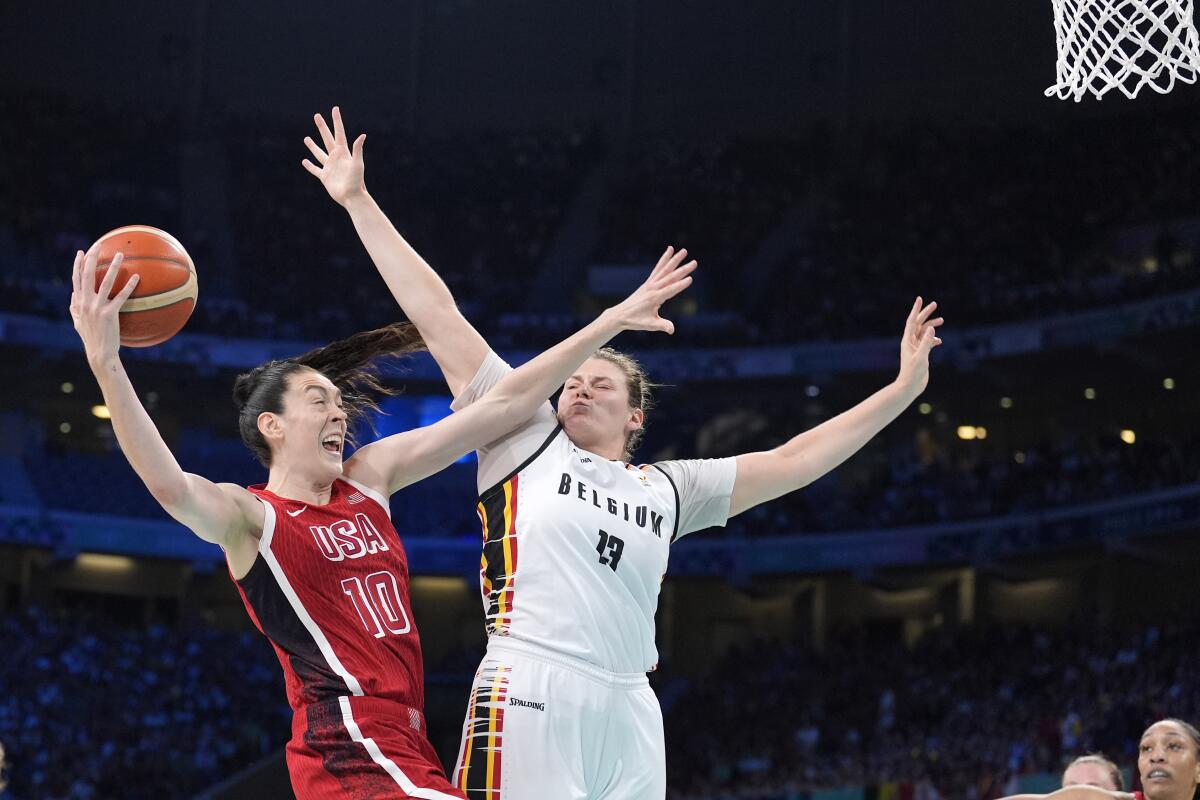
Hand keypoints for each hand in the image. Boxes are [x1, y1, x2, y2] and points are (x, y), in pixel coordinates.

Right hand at [70, 249, 138, 368]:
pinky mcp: (109, 314)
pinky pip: (121, 296)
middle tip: (99, 244)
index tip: (81, 251)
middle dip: (92, 257)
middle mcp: (85, 302)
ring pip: (105, 282)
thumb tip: (72, 294)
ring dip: (113, 266)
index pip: (76, 279)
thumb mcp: (77, 321)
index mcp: (78, 302)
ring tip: (120, 255)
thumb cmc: (90, 337)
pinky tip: (136, 277)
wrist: (99, 352)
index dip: (77, 264)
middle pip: (87, 274)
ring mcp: (97, 307)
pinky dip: (129, 286)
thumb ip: (74, 307)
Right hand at [302, 106, 366, 206]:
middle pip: (327, 138)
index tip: (335, 109)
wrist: (352, 197)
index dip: (337, 121)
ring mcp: (330, 167)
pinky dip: (309, 166)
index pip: (339, 133)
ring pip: (319, 153)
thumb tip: (362, 135)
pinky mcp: (325, 177)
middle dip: (322, 127)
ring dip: (313, 146)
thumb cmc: (357, 181)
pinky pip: (315, 169)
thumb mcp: (358, 164)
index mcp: (344, 153)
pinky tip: (304, 161)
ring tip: (306, 138)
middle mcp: (336, 157)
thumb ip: (358, 149)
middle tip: (316, 116)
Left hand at [603, 246, 696, 333]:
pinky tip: (669, 251)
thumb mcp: (650, 325)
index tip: (690, 279)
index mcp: (654, 298)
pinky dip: (664, 260)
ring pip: (664, 270)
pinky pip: (658, 269)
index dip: (680, 285)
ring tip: (684, 251)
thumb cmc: (636, 321)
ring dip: (674, 260)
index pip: (670, 290)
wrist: (620, 315)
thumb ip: (662, 326)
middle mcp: (652, 288)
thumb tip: (672, 330)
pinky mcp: (648, 283)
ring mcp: (650, 284)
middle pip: (670, 277)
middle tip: (695, 263)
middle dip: (682, 270)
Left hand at [895, 297, 943, 398]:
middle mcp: (911, 342)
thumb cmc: (913, 373)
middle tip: (935, 304)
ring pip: (924, 332)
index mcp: (908, 341)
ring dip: (932, 325)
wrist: (910, 386)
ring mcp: (916, 348)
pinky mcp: (921, 354)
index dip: (916, 310)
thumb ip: (926, 342)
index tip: (920, 299)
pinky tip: (939, 341)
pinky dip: (933, 339)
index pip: (912, 321)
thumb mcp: (921, 356)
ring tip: (942, 320)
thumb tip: (931, 328)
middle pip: (918, 324)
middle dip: (926, 313)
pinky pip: (927, 342)